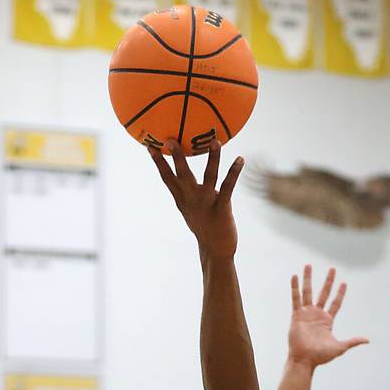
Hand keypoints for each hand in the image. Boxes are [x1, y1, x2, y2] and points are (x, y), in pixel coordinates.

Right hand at [149, 139, 242, 258]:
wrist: (215, 250)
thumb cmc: (204, 228)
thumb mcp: (190, 209)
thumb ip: (187, 193)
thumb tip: (187, 176)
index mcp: (182, 199)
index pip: (167, 177)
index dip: (158, 162)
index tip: (149, 145)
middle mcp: (192, 199)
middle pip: (182, 174)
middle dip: (177, 156)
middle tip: (171, 139)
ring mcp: (206, 203)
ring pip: (209, 176)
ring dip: (213, 158)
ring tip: (214, 141)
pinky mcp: (221, 207)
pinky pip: (228, 187)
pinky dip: (234, 172)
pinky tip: (240, 159)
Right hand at [287, 265, 367, 369]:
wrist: (304, 360)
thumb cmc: (320, 356)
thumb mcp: (339, 347)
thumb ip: (352, 341)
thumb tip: (367, 340)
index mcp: (327, 320)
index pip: (336, 303)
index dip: (340, 294)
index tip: (344, 283)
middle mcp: (317, 314)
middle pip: (324, 293)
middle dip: (328, 281)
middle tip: (332, 268)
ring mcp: (306, 314)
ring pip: (308, 292)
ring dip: (308, 279)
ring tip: (308, 265)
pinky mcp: (296, 315)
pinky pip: (295, 299)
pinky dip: (295, 288)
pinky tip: (295, 277)